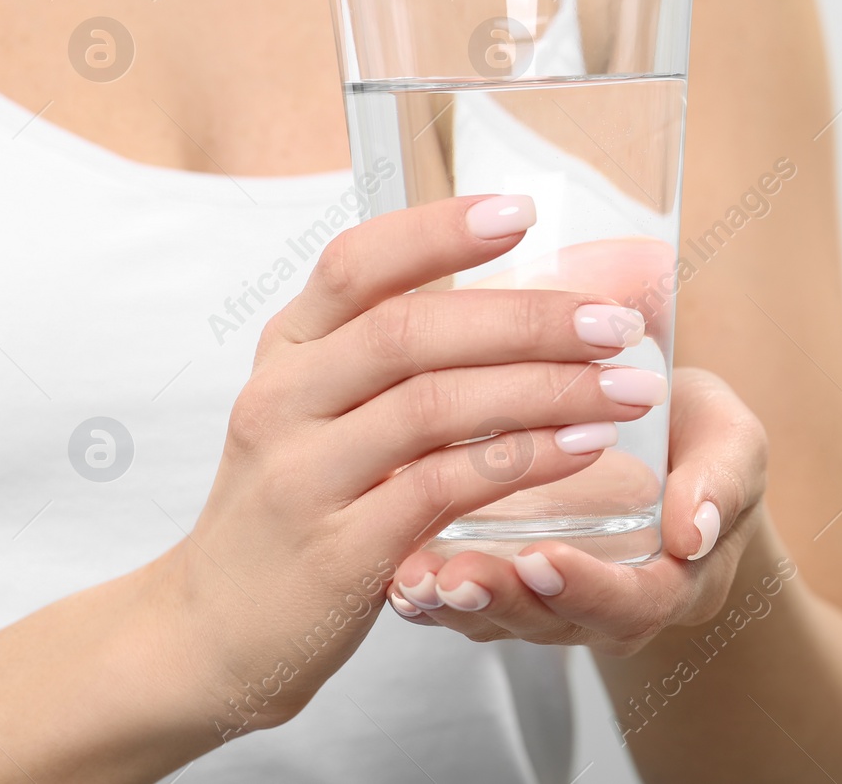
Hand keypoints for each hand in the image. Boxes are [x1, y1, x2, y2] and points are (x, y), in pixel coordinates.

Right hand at [146, 195, 665, 738]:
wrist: (216, 629)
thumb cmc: (298, 503)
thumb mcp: (319, 410)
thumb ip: (393, 355)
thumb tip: (518, 297)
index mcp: (288, 349)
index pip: (356, 263)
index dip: (438, 230)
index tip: (520, 211)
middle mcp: (285, 399)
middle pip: (412, 330)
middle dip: (528, 318)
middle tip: (615, 324)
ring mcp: (305, 475)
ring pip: (435, 405)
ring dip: (546, 390)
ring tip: (625, 388)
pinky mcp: (338, 550)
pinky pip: (445, 486)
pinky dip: (525, 460)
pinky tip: (583, 448)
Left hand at [384, 367, 768, 656]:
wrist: (672, 446)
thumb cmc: (701, 444)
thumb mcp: (733, 447)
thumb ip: (721, 482)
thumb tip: (693, 529)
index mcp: (669, 583)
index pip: (631, 603)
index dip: (587, 588)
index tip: (545, 556)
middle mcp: (603, 607)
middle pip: (552, 623)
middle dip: (503, 601)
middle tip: (457, 575)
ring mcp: (549, 601)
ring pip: (499, 618)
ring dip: (453, 601)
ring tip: (413, 577)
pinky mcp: (505, 579)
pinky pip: (465, 597)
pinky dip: (427, 591)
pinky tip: (394, 573)